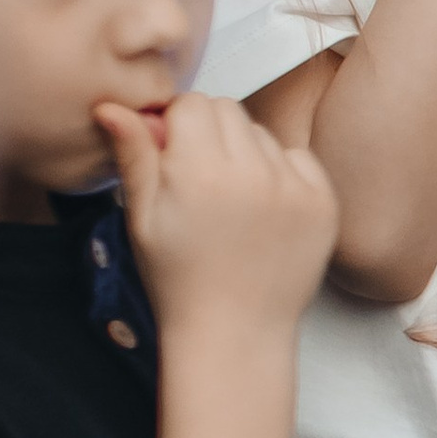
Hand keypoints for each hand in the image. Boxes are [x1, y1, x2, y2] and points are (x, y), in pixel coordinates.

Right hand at [98, 92, 337, 341]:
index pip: (192, 104)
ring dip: (245, 153)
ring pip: (262, 133)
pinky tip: (261, 210)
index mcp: (199, 173)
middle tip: (198, 179)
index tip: (171, 155)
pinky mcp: (323, 202)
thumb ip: (134, 155)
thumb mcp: (142, 217)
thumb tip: (113, 107)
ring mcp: (294, 187)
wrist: (234, 333)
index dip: (175, 126)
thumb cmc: (180, 280)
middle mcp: (252, 173)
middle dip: (209, 133)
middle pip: (228, 110)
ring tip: (230, 201)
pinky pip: (299, 158)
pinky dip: (281, 173)